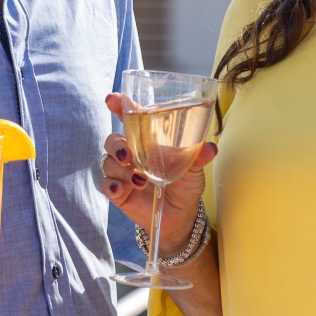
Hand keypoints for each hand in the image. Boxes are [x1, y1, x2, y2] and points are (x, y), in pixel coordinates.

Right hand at [98, 93, 216, 255]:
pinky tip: (122, 190)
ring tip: (140, 181)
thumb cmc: (185, 184)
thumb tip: (209, 148)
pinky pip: (106, 184)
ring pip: (108, 162)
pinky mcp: (118, 192)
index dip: (119, 106)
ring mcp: (122, 172)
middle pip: (112, 140)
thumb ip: (197, 156)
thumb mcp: (194, 168)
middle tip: (127, 155)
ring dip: (120, 170)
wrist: (180, 216)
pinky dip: (112, 186)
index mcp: (147, 140)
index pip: (129, 118)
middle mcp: (131, 153)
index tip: (112, 99)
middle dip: (116, 145)